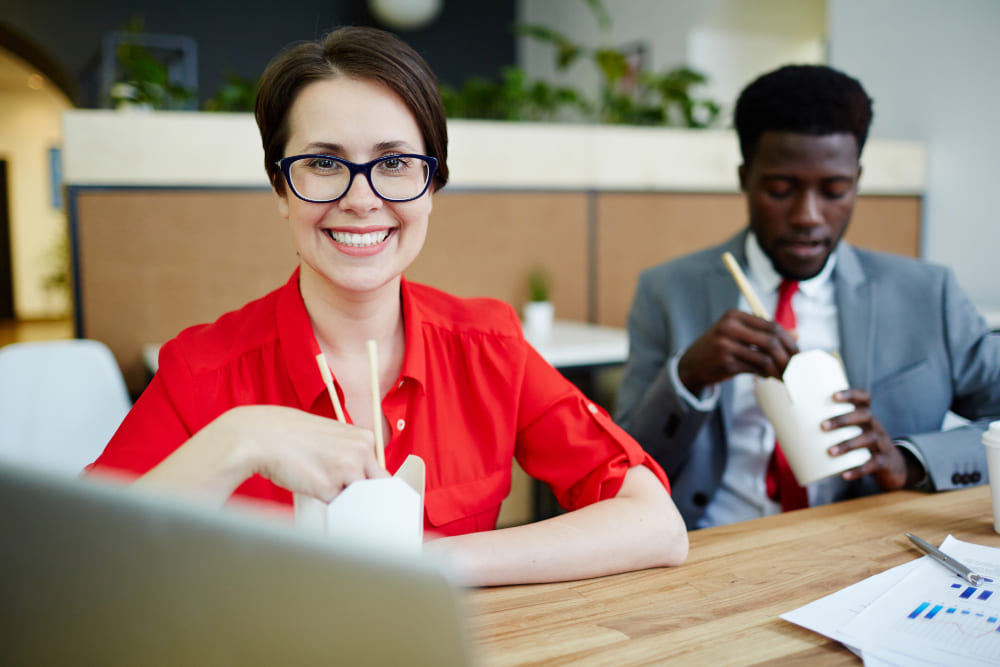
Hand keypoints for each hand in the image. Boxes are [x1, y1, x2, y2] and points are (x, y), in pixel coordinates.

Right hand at [171, 404, 388, 502]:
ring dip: (343, 500)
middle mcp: (360, 452)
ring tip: (320, 485)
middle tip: (343, 496)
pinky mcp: (328, 488)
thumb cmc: (290, 436)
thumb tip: (361, 479)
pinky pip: (336, 506)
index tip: (362, 494)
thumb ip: (350, 454)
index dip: (368, 485)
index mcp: (364, 438)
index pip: (379, 472)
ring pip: (358, 499)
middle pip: (376, 488)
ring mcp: (346, 470)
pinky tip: (309, 488)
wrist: (261, 436)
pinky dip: (325, 504)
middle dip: (362, 496)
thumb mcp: (331, 437)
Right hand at [677, 309, 798, 394]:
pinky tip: (767, 376)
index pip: (770, 325)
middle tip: (795, 366)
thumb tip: (797, 334)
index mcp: (733, 316)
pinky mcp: (726, 364)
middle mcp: (728, 328)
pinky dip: (766, 374)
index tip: (797, 352)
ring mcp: (725, 346)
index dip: (788, 340)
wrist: (692, 365)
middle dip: (787, 355)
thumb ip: (765, 333)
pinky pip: (755, 369)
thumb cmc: (720, 347)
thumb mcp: (740, 334)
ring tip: (783, 374)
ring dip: (778, 369)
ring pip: (765, 358)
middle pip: (770, 340)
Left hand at [822, 389, 908, 489]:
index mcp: (866, 416)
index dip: (851, 394)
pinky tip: (845, 474)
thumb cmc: (861, 445)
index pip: (864, 398)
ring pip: (869, 438)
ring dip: (848, 444)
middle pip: (864, 416)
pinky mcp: (884, 462)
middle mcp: (875, 426)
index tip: (834, 396)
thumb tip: (792, 429)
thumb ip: (832, 429)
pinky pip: (874, 464)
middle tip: (823, 426)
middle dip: (843, 420)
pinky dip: (859, 469)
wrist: (892, 466)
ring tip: (830, 451)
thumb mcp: (853, 432)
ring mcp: (882, 443)